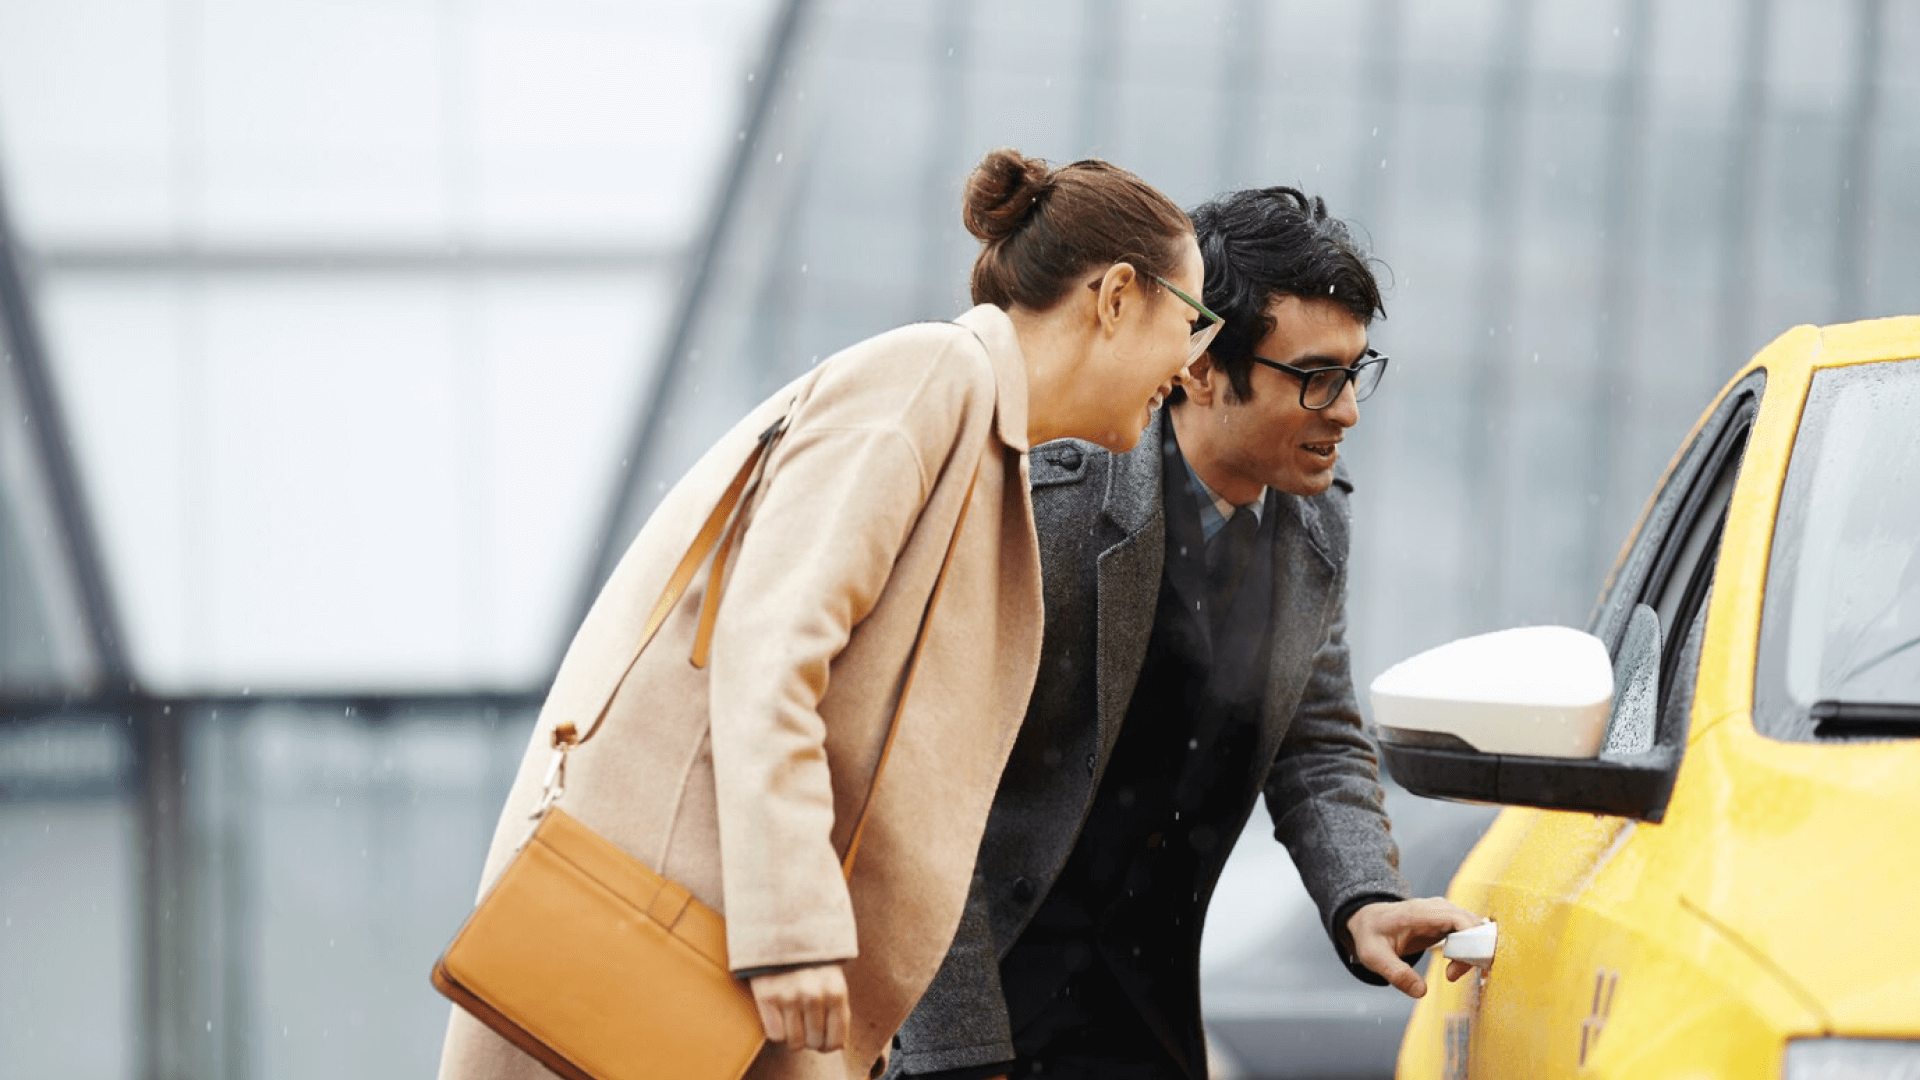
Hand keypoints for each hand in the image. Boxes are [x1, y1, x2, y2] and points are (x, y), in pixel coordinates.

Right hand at [748, 962, 849, 1052]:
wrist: (783, 931)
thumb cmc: (812, 962)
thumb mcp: (833, 980)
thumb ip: (839, 1011)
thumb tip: (839, 1047)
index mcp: (836, 991)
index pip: (836, 1040)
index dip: (829, 1045)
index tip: (824, 1040)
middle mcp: (814, 995)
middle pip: (814, 1043)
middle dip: (810, 1039)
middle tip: (806, 1024)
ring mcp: (789, 996)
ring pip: (794, 1042)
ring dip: (793, 1036)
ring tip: (793, 1018)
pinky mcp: (767, 997)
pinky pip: (775, 1035)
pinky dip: (777, 1030)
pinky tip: (780, 1014)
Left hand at [1346, 897, 1485, 997]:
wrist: (1369, 919)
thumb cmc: (1371, 935)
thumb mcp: (1374, 956)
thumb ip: (1396, 973)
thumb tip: (1422, 991)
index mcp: (1422, 912)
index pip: (1462, 921)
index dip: (1470, 945)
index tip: (1454, 971)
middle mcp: (1439, 908)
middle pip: (1475, 926)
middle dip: (1475, 953)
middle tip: (1452, 975)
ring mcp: (1446, 913)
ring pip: (1477, 930)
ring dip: (1473, 953)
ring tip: (1452, 972)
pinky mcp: (1449, 921)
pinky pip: (1471, 933)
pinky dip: (1471, 950)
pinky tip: (1455, 966)